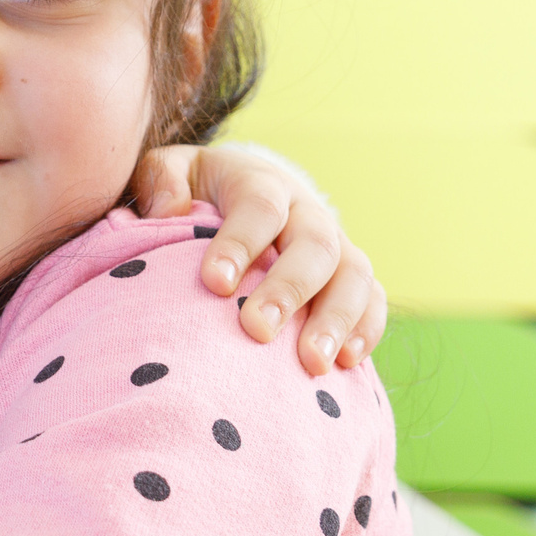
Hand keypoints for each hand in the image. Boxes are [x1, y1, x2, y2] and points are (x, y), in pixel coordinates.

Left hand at [133, 142, 388, 375]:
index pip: (259, 206)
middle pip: (314, 244)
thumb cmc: (197, 192)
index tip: (214, 283)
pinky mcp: (351, 276)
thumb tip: (170, 210)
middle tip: (257, 330)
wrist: (244, 194)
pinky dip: (366, 329)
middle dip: (288, 289)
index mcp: (260, 182)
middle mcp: (305, 211)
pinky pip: (373, 298)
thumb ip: (162, 180)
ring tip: (311, 362)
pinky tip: (346, 363)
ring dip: (336, 318)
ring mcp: (336, 243)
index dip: (239, 242)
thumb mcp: (172, 172)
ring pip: (353, 274)